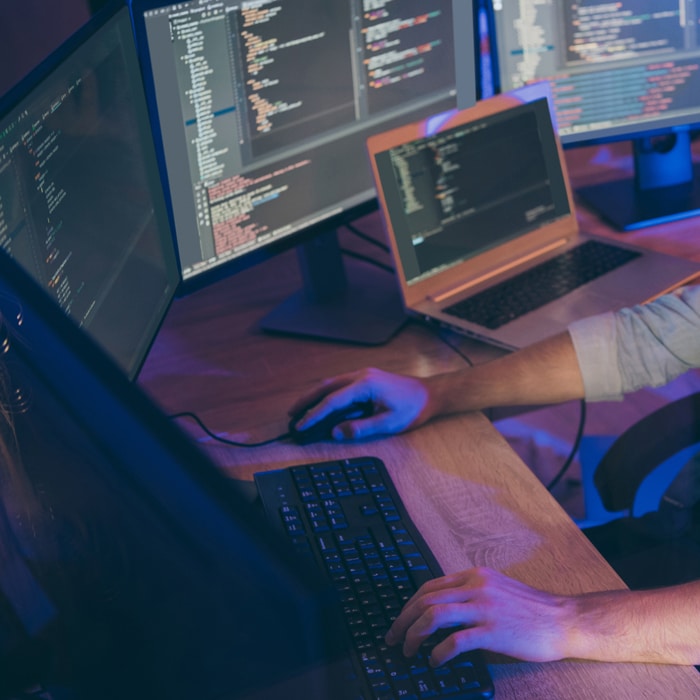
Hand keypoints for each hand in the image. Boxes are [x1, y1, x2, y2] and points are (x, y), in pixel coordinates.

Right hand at [288, 367, 431, 439]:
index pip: (332, 401)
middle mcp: (360, 375)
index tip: (301, 426)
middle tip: (291, 414)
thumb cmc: (412, 408)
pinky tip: (322, 404)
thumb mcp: (388, 423)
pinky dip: (327, 395)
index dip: (314, 415)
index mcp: (365, 384)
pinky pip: (340, 385)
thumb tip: (336, 432)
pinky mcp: (366, 379)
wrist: (431, 394)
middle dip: (306, 400)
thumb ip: (361, 428)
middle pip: (325, 387)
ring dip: (315, 396)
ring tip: (301, 409)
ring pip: (331, 384)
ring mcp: (363, 375)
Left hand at [385, 567, 570, 664]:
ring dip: (414, 634)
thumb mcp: (496, 589)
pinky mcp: (493, 630)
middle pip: (425, 599)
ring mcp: (484, 607)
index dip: (409, 605)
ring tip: (408, 650)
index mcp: (474, 575)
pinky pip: (455, 640)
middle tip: (393, 638)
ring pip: (434, 615)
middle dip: (403, 620)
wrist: (563, 620)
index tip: (400, 621)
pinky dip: (438, 651)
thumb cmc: (531, 610)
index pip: (429, 586)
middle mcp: (475, 586)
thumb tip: (441, 609)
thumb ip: (471, 593)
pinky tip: (435, 661)